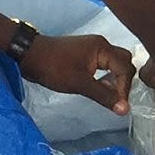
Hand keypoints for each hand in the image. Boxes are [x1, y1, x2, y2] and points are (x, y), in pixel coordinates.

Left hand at [17, 33, 137, 113]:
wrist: (28, 55)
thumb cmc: (53, 68)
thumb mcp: (79, 84)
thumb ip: (104, 96)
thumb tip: (125, 109)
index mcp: (102, 48)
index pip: (125, 68)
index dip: (124, 88)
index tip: (118, 105)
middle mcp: (101, 45)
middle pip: (124, 62)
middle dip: (124, 81)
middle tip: (116, 98)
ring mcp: (93, 48)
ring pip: (115, 63)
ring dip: (115, 79)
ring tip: (107, 94)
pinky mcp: (86, 54)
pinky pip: (104, 64)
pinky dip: (106, 76)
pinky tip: (99, 87)